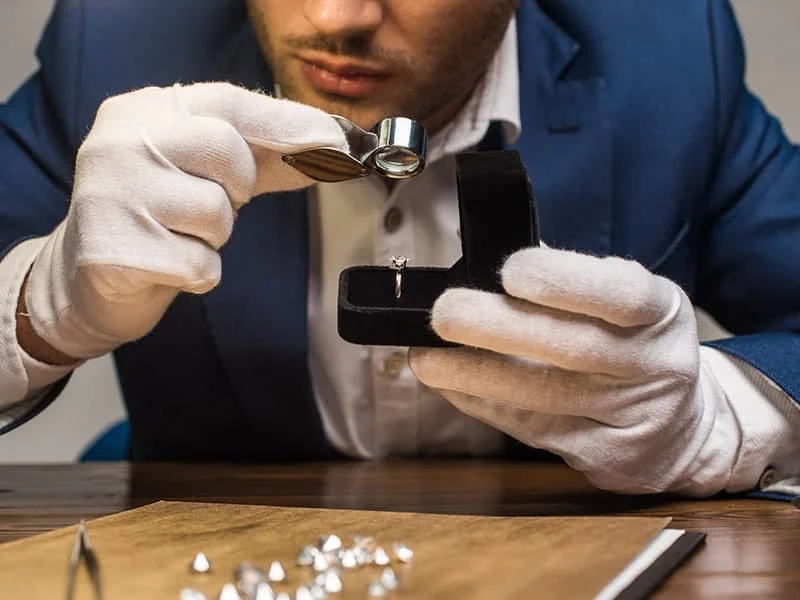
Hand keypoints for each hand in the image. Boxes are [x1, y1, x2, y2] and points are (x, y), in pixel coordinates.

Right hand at [23, 82, 346, 359]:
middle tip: (212, 202)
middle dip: (238, 188)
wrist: (88, 277)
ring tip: (177, 236)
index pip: (229, 104)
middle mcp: (120, 140)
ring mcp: (111, 193)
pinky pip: (200, 265)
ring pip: (216, 214)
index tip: (337, 143)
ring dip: (214, 238)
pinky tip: (166, 266)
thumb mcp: (205, 172)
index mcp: (145, 110)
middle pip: (228, 153)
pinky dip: (198, 274)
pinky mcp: (112, 248)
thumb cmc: (159, 217)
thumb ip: (266, 156)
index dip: (288, 124)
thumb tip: (336, 150)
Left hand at [410, 247, 742, 495]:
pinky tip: (452, 387)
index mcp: (660, 312)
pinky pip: (532, 429)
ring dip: (474, 375)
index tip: (510, 270)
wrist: (685, 431)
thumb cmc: (637, 349)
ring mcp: (632, 418)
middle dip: (498, 328)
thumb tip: (490, 270)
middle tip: (444, 314)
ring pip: (544, 396)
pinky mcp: (606, 457)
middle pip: (573, 348)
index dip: (564, 281)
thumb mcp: (630, 305)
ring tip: (426, 359)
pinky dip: (484, 405)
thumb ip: (576, 286)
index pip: (620, 294)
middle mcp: (655, 365)